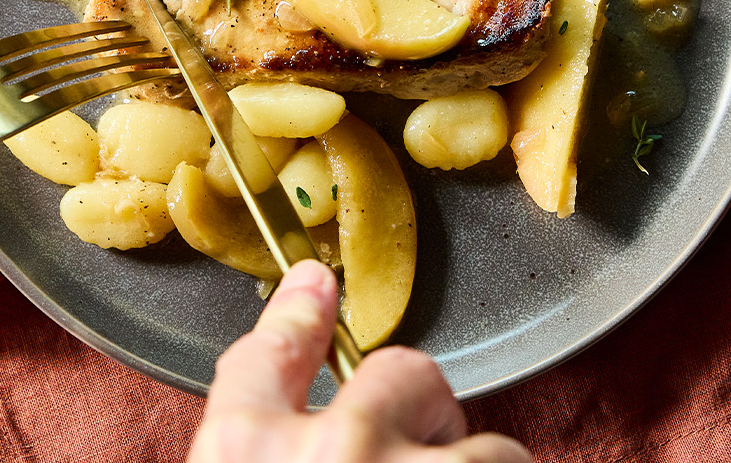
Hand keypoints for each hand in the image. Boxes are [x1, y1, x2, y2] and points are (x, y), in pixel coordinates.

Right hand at [190, 260, 530, 462]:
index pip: (266, 354)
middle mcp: (335, 453)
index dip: (300, 314)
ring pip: (486, 445)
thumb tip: (281, 439)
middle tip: (418, 452)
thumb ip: (252, 451)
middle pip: (401, 375)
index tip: (316, 284)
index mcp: (244, 454)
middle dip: (421, 408)